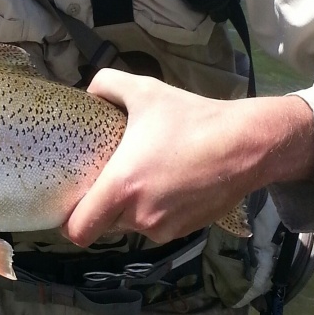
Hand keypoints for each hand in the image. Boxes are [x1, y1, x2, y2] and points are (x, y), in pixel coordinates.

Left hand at [62, 69, 313, 247]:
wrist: (246, 144)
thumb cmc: (189, 118)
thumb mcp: (143, 90)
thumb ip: (106, 84)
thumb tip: (89, 92)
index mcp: (121, 188)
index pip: (78, 230)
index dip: (67, 219)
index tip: (70, 198)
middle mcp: (140, 217)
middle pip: (104, 224)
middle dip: (101, 205)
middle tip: (105, 176)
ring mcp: (165, 228)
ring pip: (131, 225)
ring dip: (130, 206)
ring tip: (141, 173)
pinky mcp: (186, 231)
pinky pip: (157, 224)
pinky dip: (154, 209)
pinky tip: (164, 180)